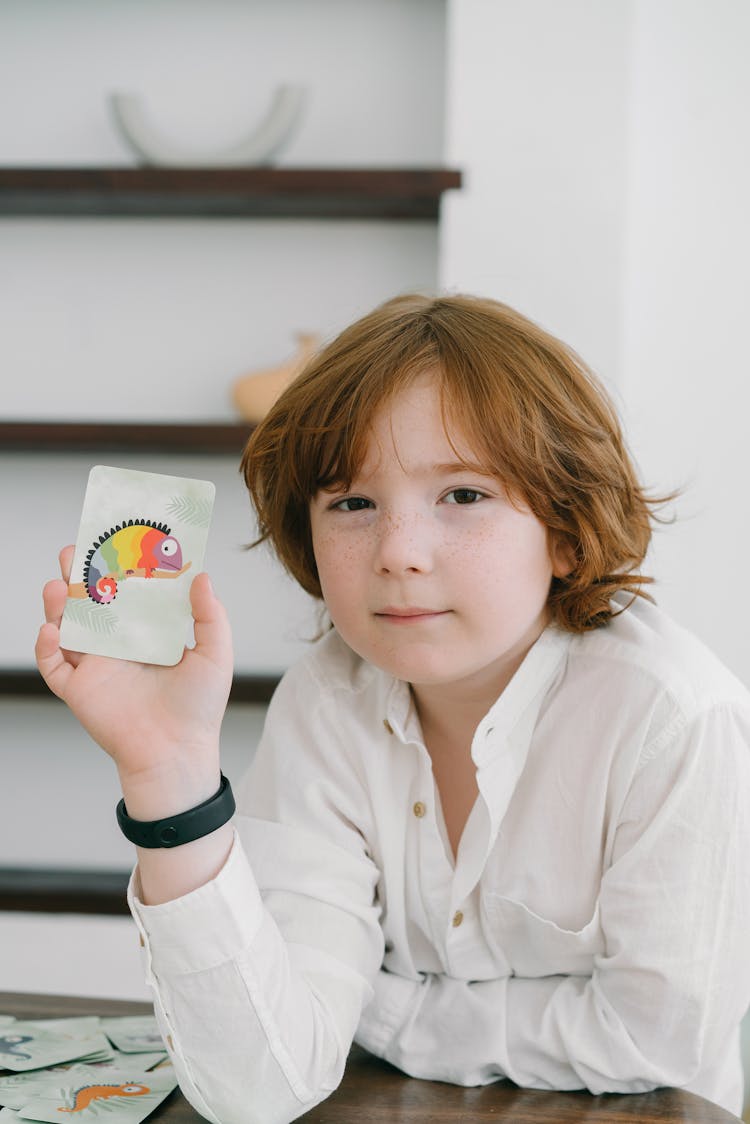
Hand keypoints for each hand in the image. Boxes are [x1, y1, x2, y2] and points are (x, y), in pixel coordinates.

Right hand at [36, 546, 233, 800]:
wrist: (176, 752)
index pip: (127, 591)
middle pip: (90, 601)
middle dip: (78, 575)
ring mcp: (96, 665)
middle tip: (72, 550)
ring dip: (58, 605)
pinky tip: (52, 630)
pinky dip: (46, 647)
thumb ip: (209, 614)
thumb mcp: (214, 654)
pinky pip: (54, 665)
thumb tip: (201, 575)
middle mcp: (118, 644)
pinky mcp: (79, 689)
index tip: (114, 539)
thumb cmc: (198, 707)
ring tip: (58, 586)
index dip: (118, 566)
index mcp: (147, 632)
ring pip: (66, 626)